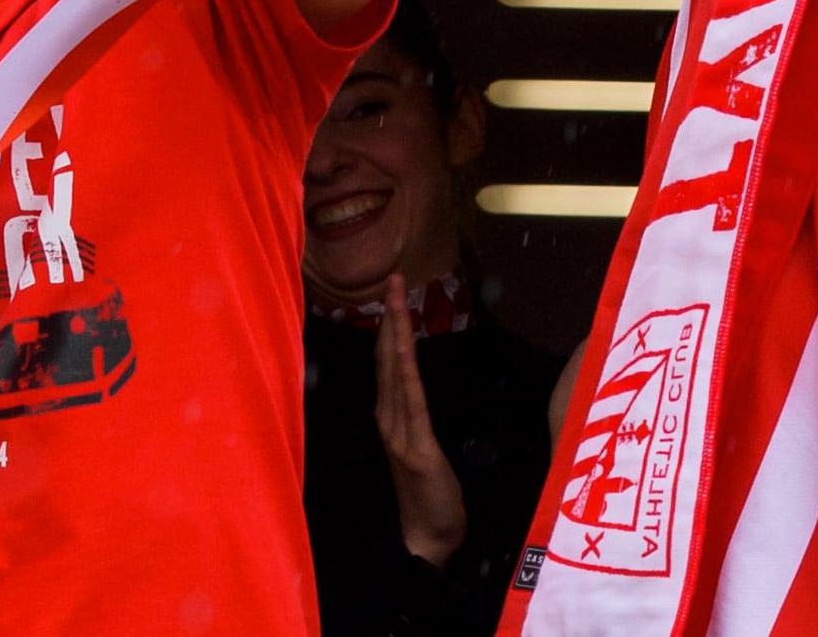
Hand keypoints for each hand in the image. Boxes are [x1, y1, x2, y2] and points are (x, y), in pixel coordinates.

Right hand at [375, 273, 467, 567]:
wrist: (427, 539)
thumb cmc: (430, 496)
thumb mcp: (423, 449)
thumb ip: (417, 419)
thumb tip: (418, 389)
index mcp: (391, 418)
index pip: (387, 364)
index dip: (389, 327)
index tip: (392, 294)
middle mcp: (389, 419)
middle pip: (387, 360)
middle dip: (390, 317)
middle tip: (393, 279)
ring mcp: (399, 432)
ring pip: (395, 372)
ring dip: (395, 332)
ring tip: (397, 298)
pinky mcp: (416, 446)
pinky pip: (411, 400)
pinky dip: (403, 369)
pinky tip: (403, 345)